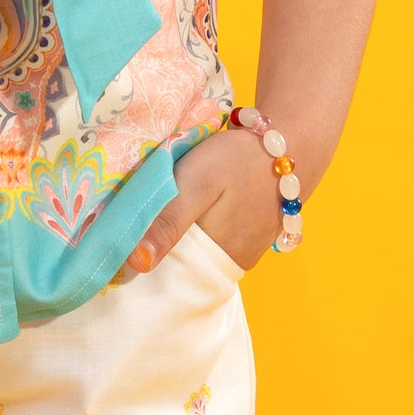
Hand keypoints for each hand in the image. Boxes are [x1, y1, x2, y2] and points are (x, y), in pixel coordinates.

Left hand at [124, 122, 281, 277]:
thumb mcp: (197, 181)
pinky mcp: (251, 237)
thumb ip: (168, 221)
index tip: (122, 235)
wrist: (291, 142)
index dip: (141, 256)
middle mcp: (231, 264)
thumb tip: (136, 265)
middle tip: (143, 212)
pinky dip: (202, 229)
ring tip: (167, 207)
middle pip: (182, 263)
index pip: (165, 271)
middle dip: (160, 244)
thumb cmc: (240, 160)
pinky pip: (216, 241)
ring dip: (181, 236)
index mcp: (214, 258)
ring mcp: (244, 252)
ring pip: (199, 252)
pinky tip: (195, 208)